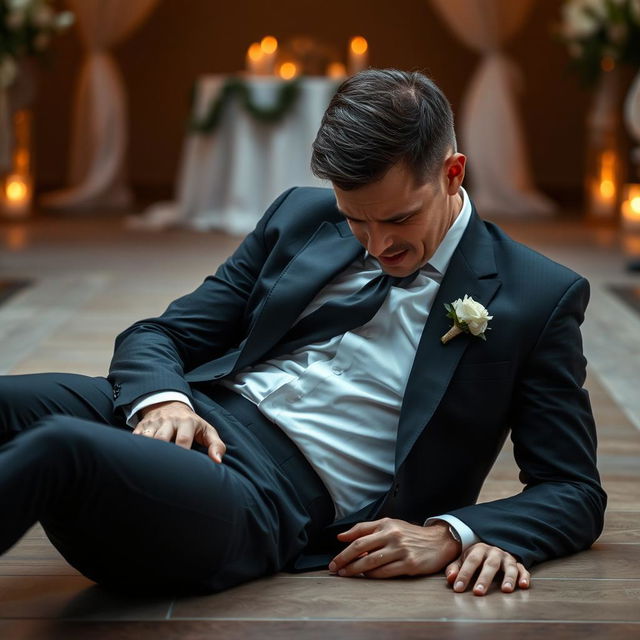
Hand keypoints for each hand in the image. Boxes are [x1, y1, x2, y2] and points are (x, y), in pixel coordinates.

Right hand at [133, 401, 225, 462]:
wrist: (171, 405)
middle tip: (165, 474)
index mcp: (186, 422)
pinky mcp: (141, 426)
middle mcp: (168, 420)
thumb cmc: (192, 425)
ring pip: (147, 439)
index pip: (183, 439)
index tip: (182, 470)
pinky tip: (139, 462)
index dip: (182, 454)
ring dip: (148, 453)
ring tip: (152, 470)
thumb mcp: (207, 431)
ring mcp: (153, 423)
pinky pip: (134, 438)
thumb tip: (217, 461)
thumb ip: (216, 445)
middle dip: (162, 455)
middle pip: (161, 439)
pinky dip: (135, 450)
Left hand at [328, 518, 460, 577]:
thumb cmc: (410, 534)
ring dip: (355, 570)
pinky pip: (385, 572)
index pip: (358, 534)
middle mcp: (392, 535)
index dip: (344, 548)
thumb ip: (365, 529)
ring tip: (345, 574)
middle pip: (361, 547)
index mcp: (386, 524)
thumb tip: (341, 536)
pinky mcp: (409, 564)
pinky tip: (366, 576)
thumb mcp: (390, 525)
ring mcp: (400, 550)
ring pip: (370, 561)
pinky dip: (372, 575)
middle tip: (334, 568)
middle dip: (344, 559)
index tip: (334, 559)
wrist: (438, 541)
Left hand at [445, 542, 530, 595]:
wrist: (490, 549)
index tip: (458, 589)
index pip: (471, 561)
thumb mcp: (462, 560)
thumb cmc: (474, 559)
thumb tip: (451, 579)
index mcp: (479, 549)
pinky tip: (523, 586)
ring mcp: (507, 558)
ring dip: (508, 578)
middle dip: (484, 579)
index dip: (464, 574)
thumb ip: (455, 569)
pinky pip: (523, 570)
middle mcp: (494, 552)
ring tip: (506, 590)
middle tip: (478, 593)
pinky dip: (524, 577)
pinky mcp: (518, 565)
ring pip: (509, 567)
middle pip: (490, 565)